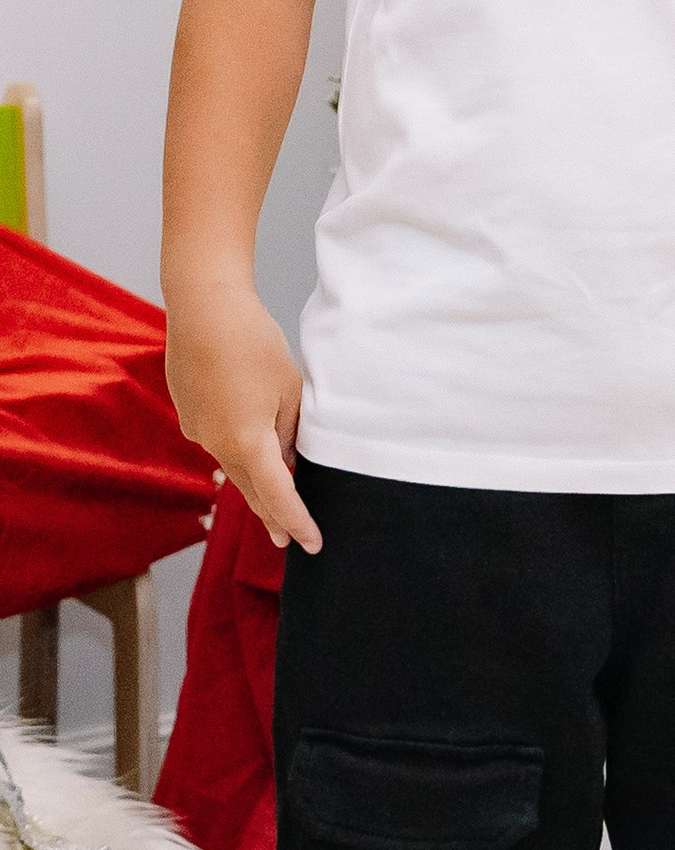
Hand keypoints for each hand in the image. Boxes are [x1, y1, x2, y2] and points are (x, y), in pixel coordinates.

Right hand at [164, 279, 320, 553]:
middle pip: (250, 490)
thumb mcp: (290, 390)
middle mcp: (215, 444)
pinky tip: (248, 438)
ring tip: (274, 500)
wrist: (204, 306)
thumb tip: (285, 461)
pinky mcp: (187, 413)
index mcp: (247, 442)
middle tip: (287, 540)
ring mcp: (196, 430)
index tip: (312, 543)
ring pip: (232, 465)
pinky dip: (236, 448)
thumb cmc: (253, 342)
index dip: (297, 522)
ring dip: (254, 480)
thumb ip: (289, 433)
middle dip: (271, 515)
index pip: (277, 496)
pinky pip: (217, 440)